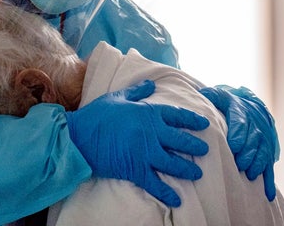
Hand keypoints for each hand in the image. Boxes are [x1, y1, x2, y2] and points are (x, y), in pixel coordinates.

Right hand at [65, 80, 209, 206]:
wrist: (78, 136)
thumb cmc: (96, 115)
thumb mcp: (117, 97)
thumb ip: (137, 92)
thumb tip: (152, 84)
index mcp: (147, 113)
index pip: (176, 115)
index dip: (192, 120)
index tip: (204, 124)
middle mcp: (151, 133)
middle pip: (180, 140)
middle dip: (195, 146)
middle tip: (205, 150)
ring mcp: (144, 153)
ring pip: (173, 163)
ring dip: (187, 169)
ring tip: (196, 173)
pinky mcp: (135, 169)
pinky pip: (155, 183)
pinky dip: (166, 192)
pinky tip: (177, 199)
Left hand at [200, 85, 278, 200]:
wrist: (252, 107)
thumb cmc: (229, 104)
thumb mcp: (220, 96)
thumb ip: (211, 96)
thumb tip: (200, 93)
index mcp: (241, 114)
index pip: (241, 124)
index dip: (238, 135)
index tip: (233, 146)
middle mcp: (255, 127)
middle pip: (253, 141)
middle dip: (247, 153)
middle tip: (239, 163)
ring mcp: (263, 141)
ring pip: (263, 153)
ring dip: (257, 164)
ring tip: (248, 174)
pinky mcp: (267, 153)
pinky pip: (269, 167)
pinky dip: (268, 181)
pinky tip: (267, 194)